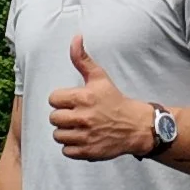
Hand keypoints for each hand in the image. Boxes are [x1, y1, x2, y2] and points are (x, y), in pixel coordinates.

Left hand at [48, 35, 153, 160]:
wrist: (136, 126)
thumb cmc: (115, 100)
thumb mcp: (100, 77)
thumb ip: (82, 59)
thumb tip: (75, 37)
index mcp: (84, 97)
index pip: (53, 99)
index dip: (61, 100)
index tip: (71, 101)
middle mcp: (83, 117)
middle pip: (54, 118)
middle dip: (62, 116)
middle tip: (75, 114)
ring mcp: (85, 136)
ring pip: (58, 135)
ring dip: (66, 132)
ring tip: (78, 127)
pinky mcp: (88, 152)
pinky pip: (66, 151)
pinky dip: (72, 147)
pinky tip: (82, 139)